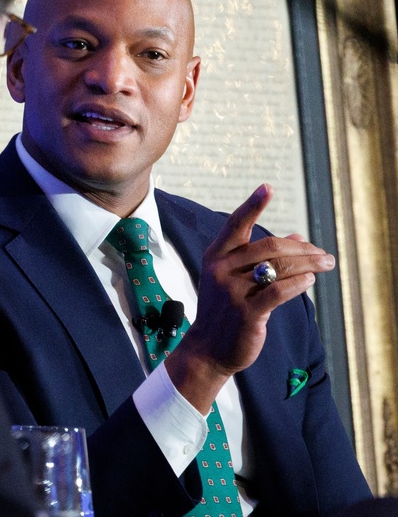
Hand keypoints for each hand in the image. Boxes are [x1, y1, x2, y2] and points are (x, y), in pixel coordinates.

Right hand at [164, 183, 334, 410]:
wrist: (210, 348)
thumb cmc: (227, 309)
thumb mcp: (238, 279)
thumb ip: (264, 258)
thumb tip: (298, 238)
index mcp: (216, 256)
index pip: (236, 224)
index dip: (253, 205)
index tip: (267, 187)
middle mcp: (221, 269)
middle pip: (269, 246)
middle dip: (302, 248)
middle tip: (323, 254)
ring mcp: (232, 291)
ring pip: (279, 268)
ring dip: (308, 264)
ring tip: (326, 264)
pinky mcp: (246, 312)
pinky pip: (279, 291)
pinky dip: (299, 283)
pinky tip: (310, 280)